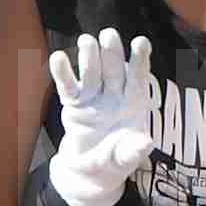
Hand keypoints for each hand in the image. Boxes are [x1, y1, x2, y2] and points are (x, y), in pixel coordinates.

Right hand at [45, 29, 156, 205]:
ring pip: (92, 73)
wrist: (91, 170)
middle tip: (108, 34)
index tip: (141, 42)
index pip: (138, 78)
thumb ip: (133, 150)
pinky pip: (68, 86)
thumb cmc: (115, 160)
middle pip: (113, 70)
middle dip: (112, 52)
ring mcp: (93, 97)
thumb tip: (147, 142)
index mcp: (133, 104)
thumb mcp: (126, 159)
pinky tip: (58, 57)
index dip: (139, 60)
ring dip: (89, 57)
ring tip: (86, 40)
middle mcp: (114, 95)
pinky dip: (63, 72)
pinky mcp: (74, 104)